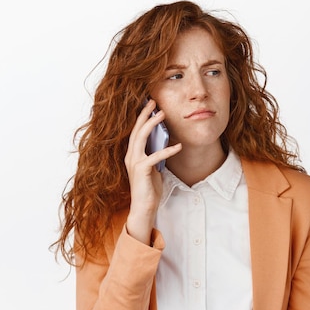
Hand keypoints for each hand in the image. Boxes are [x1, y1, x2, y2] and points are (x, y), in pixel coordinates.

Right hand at [124, 99, 181, 243]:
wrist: (144, 207)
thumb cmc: (149, 189)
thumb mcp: (154, 168)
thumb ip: (156, 155)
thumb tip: (165, 143)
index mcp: (132, 154)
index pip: (135, 132)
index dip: (142, 117)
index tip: (150, 105)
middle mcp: (130, 156)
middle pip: (136, 130)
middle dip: (145, 114)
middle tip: (153, 102)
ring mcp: (134, 162)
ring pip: (141, 137)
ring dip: (152, 124)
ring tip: (162, 114)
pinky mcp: (141, 170)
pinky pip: (155, 156)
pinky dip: (167, 150)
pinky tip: (178, 145)